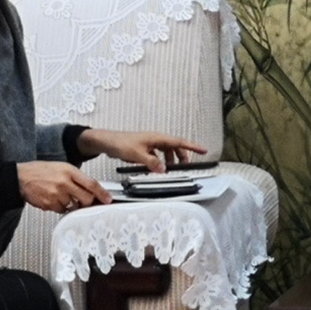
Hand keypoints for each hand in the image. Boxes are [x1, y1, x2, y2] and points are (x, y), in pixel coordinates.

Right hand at [18, 161, 114, 213]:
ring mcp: (57, 195)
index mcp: (69, 171)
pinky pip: (62, 210)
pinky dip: (60, 207)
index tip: (108, 199)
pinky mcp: (49, 204)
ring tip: (61, 195)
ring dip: (71, 204)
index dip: (102, 193)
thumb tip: (90, 188)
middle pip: (86, 198)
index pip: (91, 184)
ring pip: (73, 206)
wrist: (21, 177)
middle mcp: (64, 183)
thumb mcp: (61, 167)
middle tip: (84, 201)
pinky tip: (53, 198)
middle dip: (87, 202)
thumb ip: (76, 177)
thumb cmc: (40, 171)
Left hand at [76, 127, 207, 172]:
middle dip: (182, 157)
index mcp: (157, 138)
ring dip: (169, 161)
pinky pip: (157, 156)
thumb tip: (164, 169)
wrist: (107, 142)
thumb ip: (151, 162)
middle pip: (175, 148)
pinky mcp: (144, 149)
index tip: (204, 150)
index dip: (192, 147)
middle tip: (185, 167)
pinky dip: (160, 163)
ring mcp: (150, 144)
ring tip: (168, 171)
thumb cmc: (120, 144)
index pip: (179, 142)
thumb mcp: (136, 155)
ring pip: (166, 152)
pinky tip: (156, 170)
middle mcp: (155, 140)